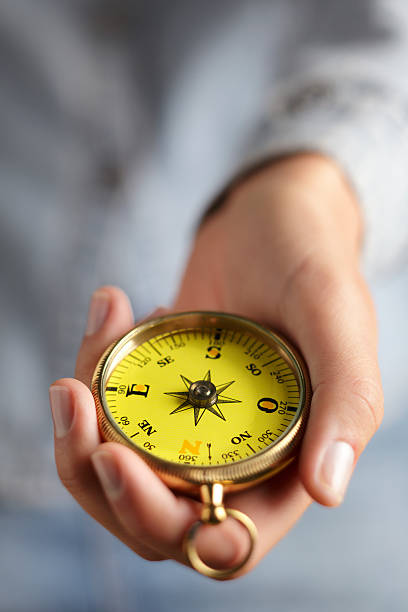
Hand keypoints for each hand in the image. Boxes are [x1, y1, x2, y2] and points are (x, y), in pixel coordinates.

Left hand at [50, 154, 382, 577]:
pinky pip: (107, 413)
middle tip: (76, 401)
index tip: (121, 464)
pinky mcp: (157, 395)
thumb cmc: (311, 259)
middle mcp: (236, 460)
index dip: (173, 526)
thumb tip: (326, 491)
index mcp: (289, 463)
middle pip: (153, 517)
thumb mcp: (336, 314)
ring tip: (85, 354)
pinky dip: (92, 370)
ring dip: (80, 429)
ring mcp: (190, 429)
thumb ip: (347, 396)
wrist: (269, 219)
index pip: (230, 537)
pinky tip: (112, 310)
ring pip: (118, 472)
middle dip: (102, 478)